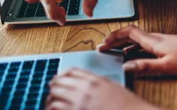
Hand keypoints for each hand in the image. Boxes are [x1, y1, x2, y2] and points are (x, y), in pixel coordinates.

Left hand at [45, 68, 159, 109]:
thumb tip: (85, 85)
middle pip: (60, 81)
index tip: (59, 78)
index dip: (62, 74)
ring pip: (55, 94)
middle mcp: (86, 89)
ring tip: (50, 102)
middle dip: (53, 85)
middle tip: (52, 90)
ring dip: (51, 98)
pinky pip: (57, 107)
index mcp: (96, 80)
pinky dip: (53, 108)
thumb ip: (97, 84)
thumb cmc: (126, 105)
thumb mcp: (112, 88)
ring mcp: (80, 102)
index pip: (72, 71)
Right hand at [98, 26, 176, 75]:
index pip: (129, 32)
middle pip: (132, 34)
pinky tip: (135, 54)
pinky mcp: (168, 44)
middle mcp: (157, 37)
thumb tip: (126, 66)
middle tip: (104, 47)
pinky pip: (146, 42)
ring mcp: (163, 40)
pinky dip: (135, 47)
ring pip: (139, 38)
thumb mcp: (166, 67)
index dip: (115, 36)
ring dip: (125, 43)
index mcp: (154, 41)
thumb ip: (145, 66)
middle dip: (116, 40)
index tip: (104, 42)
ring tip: (114, 51)